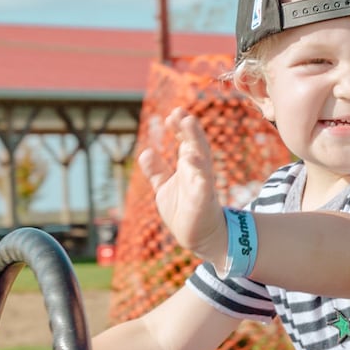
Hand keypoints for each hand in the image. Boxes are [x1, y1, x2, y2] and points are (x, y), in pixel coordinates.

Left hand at [137, 108, 226, 262]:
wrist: (198, 237)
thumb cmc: (182, 210)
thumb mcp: (164, 187)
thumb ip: (156, 171)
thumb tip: (146, 152)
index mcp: (188, 164)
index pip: (185, 140)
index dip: (178, 127)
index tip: (171, 115)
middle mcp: (197, 170)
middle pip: (194, 143)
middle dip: (188, 127)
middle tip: (181, 112)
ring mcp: (202, 182)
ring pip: (201, 156)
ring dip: (196, 139)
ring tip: (189, 122)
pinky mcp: (203, 198)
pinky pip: (203, 181)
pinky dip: (199, 169)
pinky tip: (193, 159)